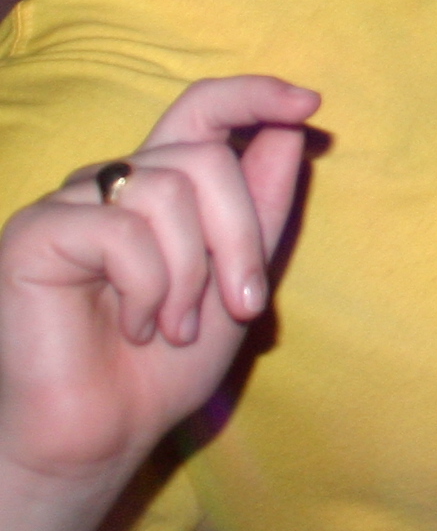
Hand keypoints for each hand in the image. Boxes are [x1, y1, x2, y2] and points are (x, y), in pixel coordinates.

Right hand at [0, 78, 318, 489]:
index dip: (254, 95)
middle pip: (205, 157)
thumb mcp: (238, 280)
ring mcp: (69, 205)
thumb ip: (262, 207)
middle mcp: (113, 184)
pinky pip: (121, 231)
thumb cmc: (165, 366)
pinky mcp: (34, 234)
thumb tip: (290, 128)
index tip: (308, 104)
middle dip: (240, 235)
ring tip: (175, 327)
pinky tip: (134, 327)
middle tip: (243, 306)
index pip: (203, 110)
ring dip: (191, 273)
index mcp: (161, 188)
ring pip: (167, 191)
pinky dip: (146, 287)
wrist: (104, 435)